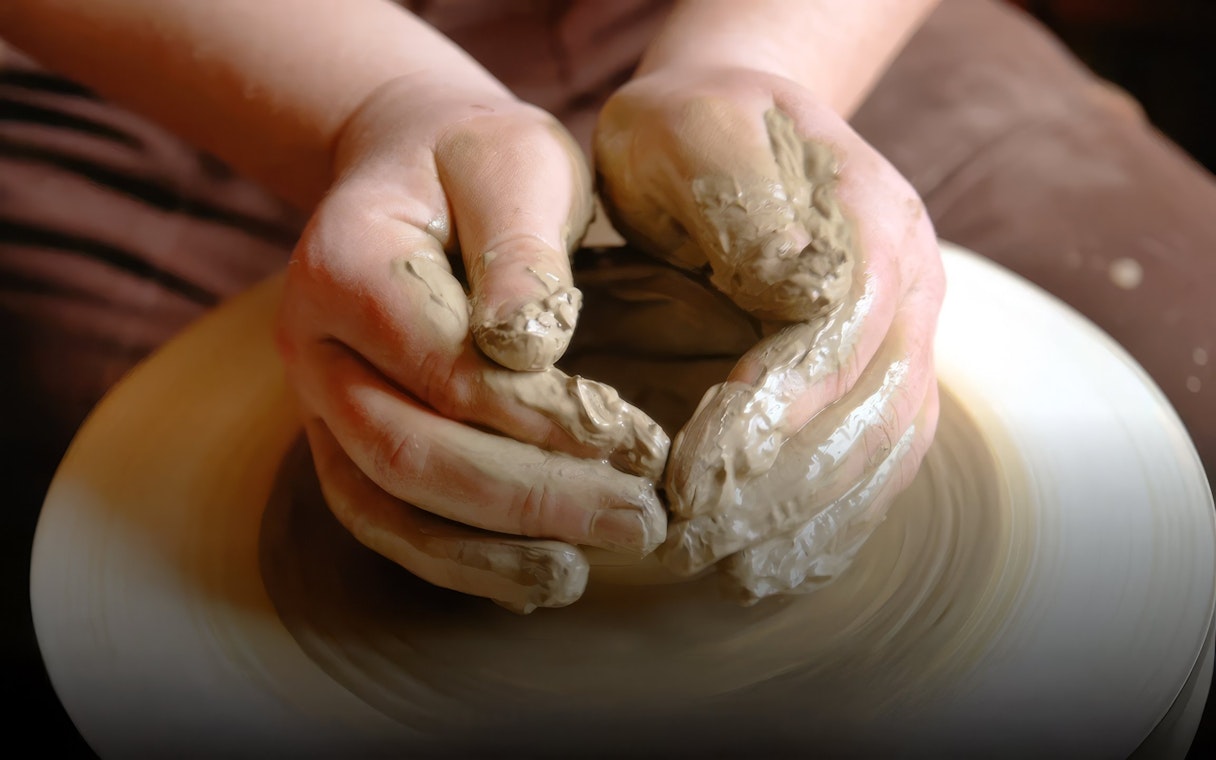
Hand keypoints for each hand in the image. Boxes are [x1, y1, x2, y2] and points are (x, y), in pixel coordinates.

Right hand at [277, 76, 668, 613]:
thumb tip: (529, 352)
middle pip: (408, 449)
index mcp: (346, 263)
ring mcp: (316, 398)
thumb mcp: (515, 163)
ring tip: (583, 574)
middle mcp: (310, 343)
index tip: (637, 442)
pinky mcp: (342, 436)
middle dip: (531, 497)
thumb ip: (521, 251)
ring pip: (383, 502)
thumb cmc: (477, 162)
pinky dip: (454, 559)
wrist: (413, 168)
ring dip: (487, 551)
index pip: (444, 367)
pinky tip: (532, 577)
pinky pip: (382, 517)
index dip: (541, 417)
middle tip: (639, 519)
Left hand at [595, 68, 943, 602]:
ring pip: (883, 452)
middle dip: (777, 493)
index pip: (831, 347)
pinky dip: (836, 521)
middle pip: (866, 415)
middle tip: (690, 542)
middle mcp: (908, 287)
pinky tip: (779, 564)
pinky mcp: (888, 372)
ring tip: (733, 575)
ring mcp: (908, 333)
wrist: (734, 115)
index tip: (688, 482)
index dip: (766, 423)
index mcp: (869, 226)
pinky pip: (882, 461)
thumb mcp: (696, 132)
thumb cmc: (692, 128)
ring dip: (810, 524)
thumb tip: (802, 289)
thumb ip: (745, 203)